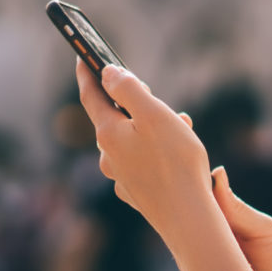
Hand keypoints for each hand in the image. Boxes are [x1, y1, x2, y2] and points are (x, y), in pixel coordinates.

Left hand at [75, 62, 213, 241]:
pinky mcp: (136, 192)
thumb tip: (107, 73)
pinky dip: (155, 151)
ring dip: (151, 127)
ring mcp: (121, 177)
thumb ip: (127, 89)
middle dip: (132, 103)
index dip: (87, 72)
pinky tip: (177, 154)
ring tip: (182, 125)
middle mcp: (108, 157)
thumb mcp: (154, 114)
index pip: (91, 96)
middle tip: (153, 95)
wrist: (189, 217)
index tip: (82, 53)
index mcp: (108, 133)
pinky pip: (141, 162)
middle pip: (113, 118)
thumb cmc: (175, 162)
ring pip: (131, 141)